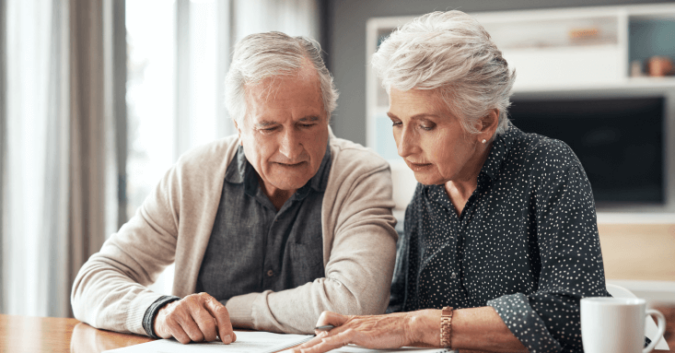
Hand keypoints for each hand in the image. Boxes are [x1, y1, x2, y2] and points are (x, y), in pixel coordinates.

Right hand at [153, 292, 236, 343]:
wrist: (166, 313)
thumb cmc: (192, 316)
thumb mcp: (207, 316)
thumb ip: (220, 326)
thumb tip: (231, 338)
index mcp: (205, 298)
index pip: (220, 311)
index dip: (226, 327)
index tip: (227, 341)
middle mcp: (192, 300)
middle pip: (208, 325)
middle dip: (210, 336)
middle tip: (208, 338)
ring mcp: (179, 309)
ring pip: (196, 335)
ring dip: (198, 339)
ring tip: (194, 333)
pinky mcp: (169, 319)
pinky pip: (184, 339)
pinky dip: (187, 341)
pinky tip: (184, 333)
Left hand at [287, 311, 421, 352]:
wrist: (407, 325)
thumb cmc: (392, 331)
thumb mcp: (370, 334)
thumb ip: (357, 337)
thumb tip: (346, 341)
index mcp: (350, 323)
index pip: (324, 330)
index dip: (311, 340)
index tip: (299, 349)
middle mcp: (348, 324)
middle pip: (319, 334)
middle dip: (303, 347)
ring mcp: (352, 328)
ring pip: (323, 338)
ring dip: (308, 348)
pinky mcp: (358, 333)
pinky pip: (336, 340)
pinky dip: (324, 346)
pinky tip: (315, 350)